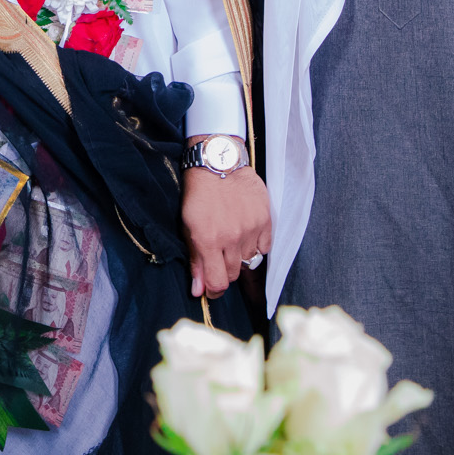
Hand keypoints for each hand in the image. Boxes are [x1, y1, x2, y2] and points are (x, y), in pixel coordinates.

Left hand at [181, 155, 271, 297]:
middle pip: (234, 274)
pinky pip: (265, 247)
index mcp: (209, 241)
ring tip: (231, 240)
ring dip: (239, 257)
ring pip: (249, 261)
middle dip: (224, 272)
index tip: (211, 289)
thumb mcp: (188, 226)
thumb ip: (195, 260)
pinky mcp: (265, 220)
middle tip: (218, 260)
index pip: (218, 283)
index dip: (214, 291)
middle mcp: (232, 238)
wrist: (218, 163)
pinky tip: (246, 234)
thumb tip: (199, 291)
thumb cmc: (198, 194)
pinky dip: (256, 245)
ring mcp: (251, 229)